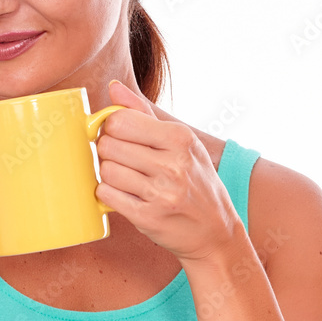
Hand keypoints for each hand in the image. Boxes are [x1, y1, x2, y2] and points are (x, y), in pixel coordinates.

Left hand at [95, 80, 242, 263]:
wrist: (215, 232)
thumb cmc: (196, 182)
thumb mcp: (182, 143)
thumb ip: (144, 113)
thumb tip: (114, 88)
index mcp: (180, 139)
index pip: (120, 121)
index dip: (112, 128)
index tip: (120, 137)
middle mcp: (173, 165)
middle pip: (108, 145)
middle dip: (108, 151)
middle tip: (122, 159)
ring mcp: (161, 193)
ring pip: (106, 171)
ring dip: (109, 175)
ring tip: (126, 179)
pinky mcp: (148, 218)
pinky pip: (107, 196)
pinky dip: (108, 194)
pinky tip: (123, 194)